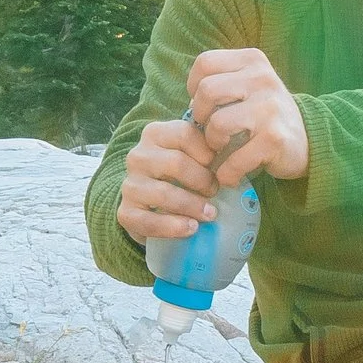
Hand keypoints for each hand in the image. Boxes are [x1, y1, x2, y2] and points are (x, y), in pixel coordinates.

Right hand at [115, 116, 217, 246]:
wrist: (150, 203)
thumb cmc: (181, 174)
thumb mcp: (192, 155)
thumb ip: (209, 149)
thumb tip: (237, 154)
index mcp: (155, 133)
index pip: (185, 134)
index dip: (208, 152)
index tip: (221, 167)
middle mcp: (138, 155)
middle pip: (176, 163)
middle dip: (202, 180)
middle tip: (216, 191)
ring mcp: (130, 184)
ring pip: (163, 193)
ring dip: (191, 205)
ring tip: (210, 214)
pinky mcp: (125, 212)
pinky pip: (148, 221)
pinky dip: (173, 227)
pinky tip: (191, 229)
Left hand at [184, 47, 309, 187]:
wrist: (307, 141)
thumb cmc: (265, 115)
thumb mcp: (247, 87)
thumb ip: (220, 87)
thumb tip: (190, 107)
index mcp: (253, 60)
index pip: (205, 62)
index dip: (194, 87)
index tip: (205, 105)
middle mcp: (263, 78)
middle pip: (206, 91)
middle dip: (201, 117)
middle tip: (212, 131)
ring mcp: (270, 108)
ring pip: (217, 124)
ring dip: (213, 144)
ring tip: (222, 151)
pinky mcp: (274, 138)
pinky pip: (234, 158)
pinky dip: (227, 172)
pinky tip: (232, 174)